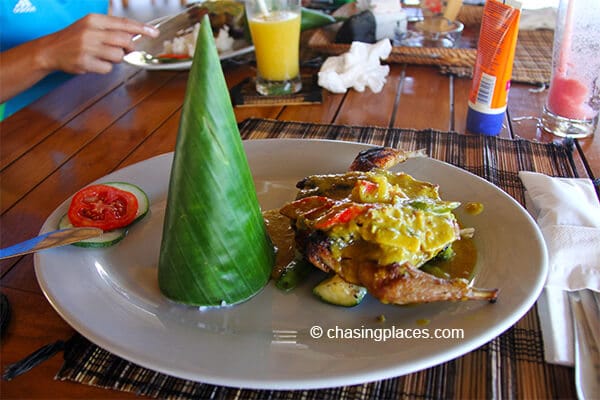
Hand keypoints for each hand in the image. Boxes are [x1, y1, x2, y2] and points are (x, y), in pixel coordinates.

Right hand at [39, 13, 158, 74]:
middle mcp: (90, 31)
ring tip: (103, 56)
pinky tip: (94, 63)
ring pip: (118, 55)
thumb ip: (112, 29)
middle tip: (128, 50)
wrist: (50, 50)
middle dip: (130, 47)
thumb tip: (135, 33)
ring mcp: (87, 47)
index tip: (154, 32)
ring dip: (116, 58)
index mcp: (94, 19)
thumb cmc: (75, 38)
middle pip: (124, 40)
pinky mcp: (84, 62)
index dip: (141, 28)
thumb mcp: (91, 27)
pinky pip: (107, 68)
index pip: (123, 23)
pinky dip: (105, 68)